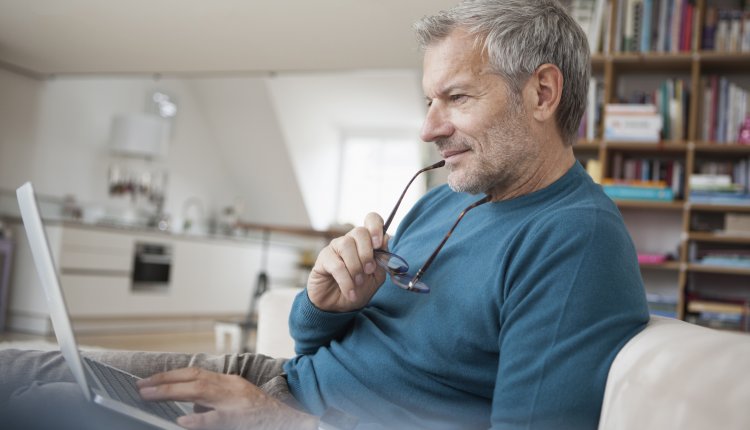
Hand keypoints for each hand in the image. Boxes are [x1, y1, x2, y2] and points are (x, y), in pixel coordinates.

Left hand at [137, 367, 317, 429]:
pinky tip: (183, 422)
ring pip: (200, 392)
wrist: (291, 420)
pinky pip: (216, 419)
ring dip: (172, 392)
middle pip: (194, 378)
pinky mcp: (239, 419)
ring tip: (149, 396)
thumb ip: (214, 401)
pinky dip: (199, 420)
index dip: (170, 375)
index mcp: (229, 382)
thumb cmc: (261, 414)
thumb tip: (188, 409)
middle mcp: (231, 388)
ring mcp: (235, 403)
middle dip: (164, 381)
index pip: (195, 374)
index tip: (149, 380)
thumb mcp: (236, 400)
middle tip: (141, 387)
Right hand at [307, 212, 387, 311]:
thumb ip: (383, 260)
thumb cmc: (358, 289)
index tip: (379, 244)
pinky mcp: (323, 259)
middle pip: (359, 231)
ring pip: (346, 245)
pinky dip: (346, 281)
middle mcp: (350, 241)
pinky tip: (350, 292)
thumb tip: (386, 240)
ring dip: (356, 267)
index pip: (371, 220)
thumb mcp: (376, 277)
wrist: (339, 307)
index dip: (376, 227)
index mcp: (366, 242)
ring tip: (358, 282)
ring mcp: (335, 248)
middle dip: (367, 253)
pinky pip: (336, 265)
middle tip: (369, 270)